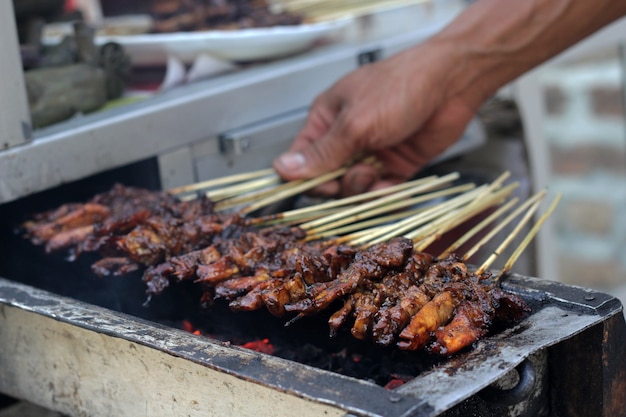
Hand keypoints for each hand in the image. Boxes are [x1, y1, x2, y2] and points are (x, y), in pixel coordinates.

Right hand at [273, 42, 481, 196]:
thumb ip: (321, 152)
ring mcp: (371, 153)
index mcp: (326, 121)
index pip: (302, 159)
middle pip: (327, 180)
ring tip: (374, 172)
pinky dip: (382, 193)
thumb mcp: (354, 123)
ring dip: (361, 188)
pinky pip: (379, 191)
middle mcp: (346, 139)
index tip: (320, 187)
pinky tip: (389, 182)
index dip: (305, 178)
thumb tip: (282, 168)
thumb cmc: (399, 89)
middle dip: (338, 185)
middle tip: (353, 175)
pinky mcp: (395, 166)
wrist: (451, 85)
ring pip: (353, 189)